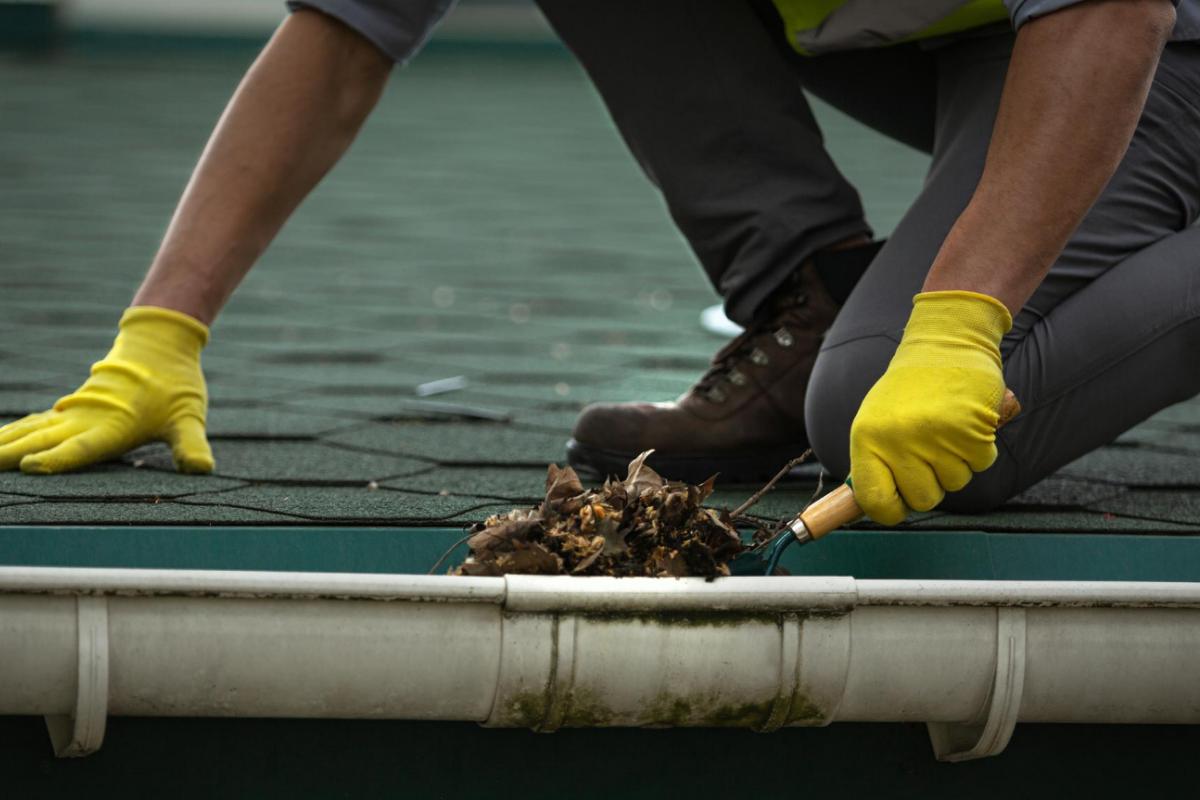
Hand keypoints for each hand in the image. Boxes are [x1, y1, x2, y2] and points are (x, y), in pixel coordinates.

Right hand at [0, 306, 214, 473]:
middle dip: (12, 455)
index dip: (58, 458)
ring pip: (33, 430)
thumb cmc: (176, 385)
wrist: (159, 345)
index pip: (83, 447)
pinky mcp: (70, 409)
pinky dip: (13, 432)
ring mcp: (75, 413)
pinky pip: (35, 422)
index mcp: (114, 425)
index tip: (30, 466)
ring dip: (5, 444)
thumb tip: (203, 468)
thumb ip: (191, 444)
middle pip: (44, 440)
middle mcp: (88, 420)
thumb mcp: (189, 416)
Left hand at [849, 291, 1010, 524]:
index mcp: (867, 439)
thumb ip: (875, 464)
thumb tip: (872, 508)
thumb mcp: (875, 423)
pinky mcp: (971, 430)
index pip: (874, 500)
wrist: (945, 344)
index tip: (898, 505)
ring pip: (955, 483)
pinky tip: (966, 422)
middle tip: (929, 452)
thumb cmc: (910, 391)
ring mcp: (935, 436)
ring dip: (956, 463)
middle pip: (922, 500)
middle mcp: (897, 440)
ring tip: (946, 429)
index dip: (890, 510)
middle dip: (930, 484)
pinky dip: (979, 449)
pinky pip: (980, 464)